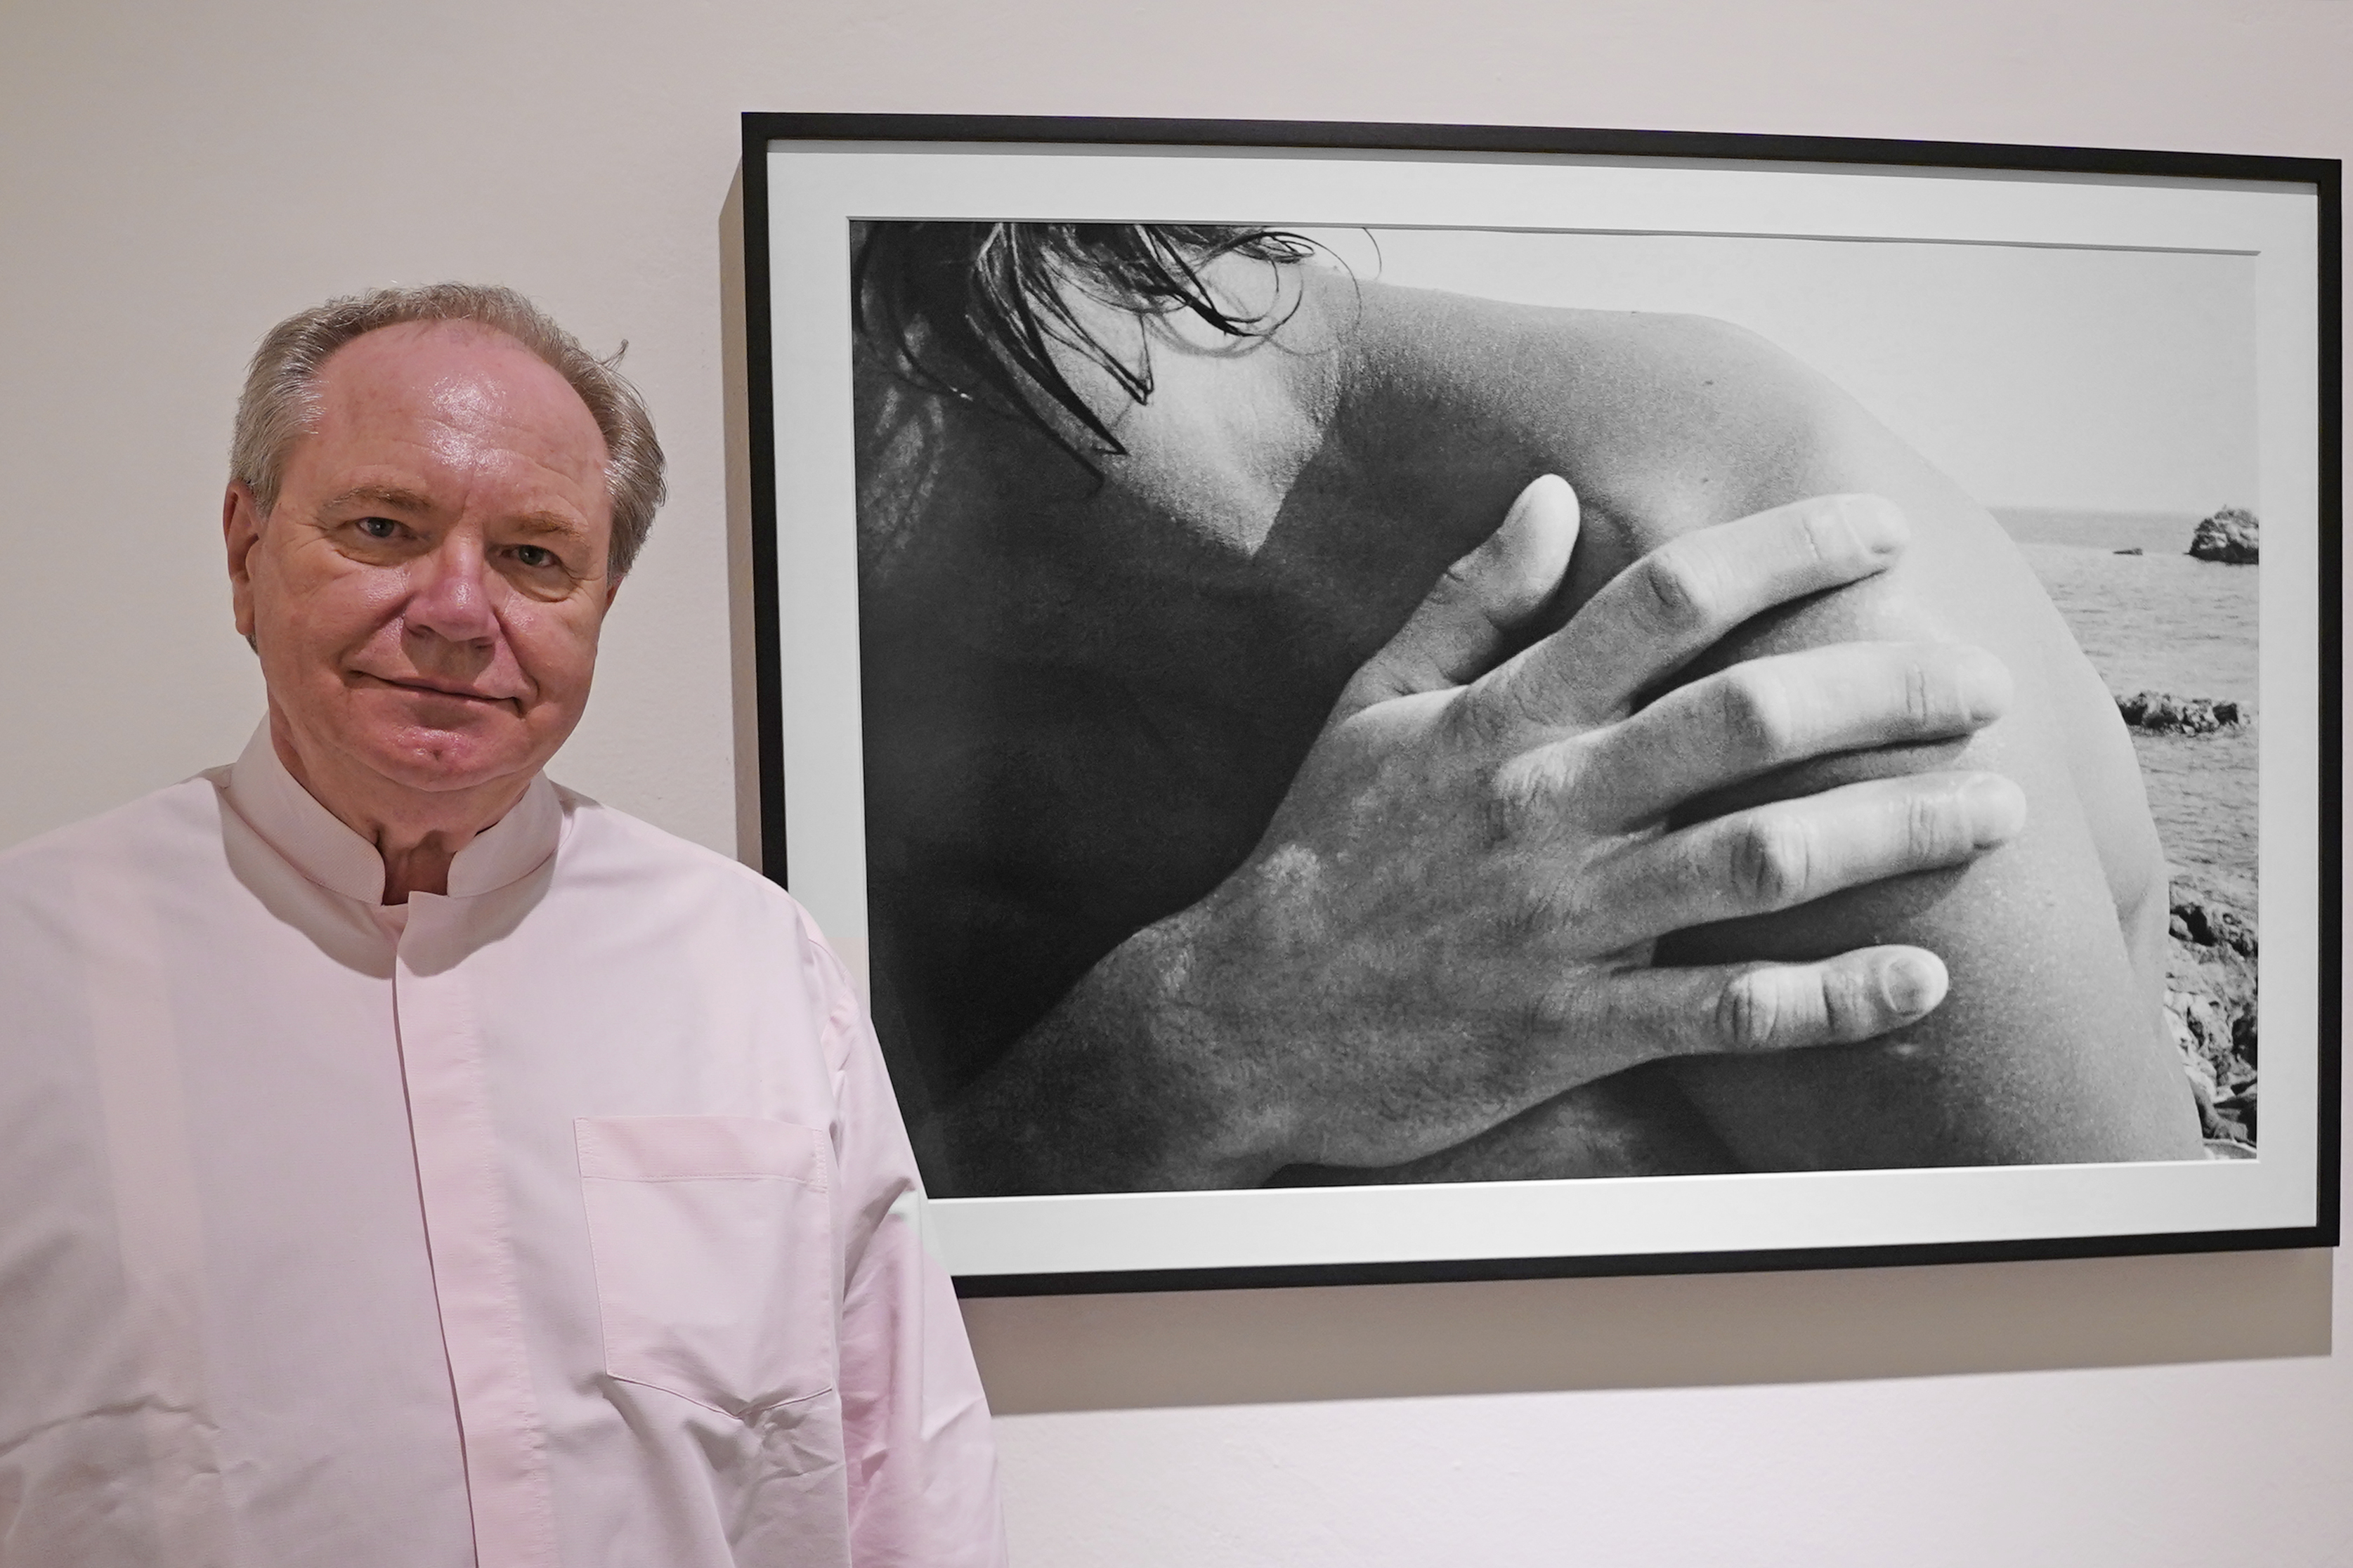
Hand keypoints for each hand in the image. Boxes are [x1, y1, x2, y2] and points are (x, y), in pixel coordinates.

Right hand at [1160, 476, 2024, 1171]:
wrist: (1241, 1019)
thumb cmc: (1316, 852)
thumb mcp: (1371, 706)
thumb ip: (1466, 601)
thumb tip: (1551, 493)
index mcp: (1504, 718)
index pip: (1663, 601)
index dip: (1783, 551)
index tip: (1878, 530)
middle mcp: (1548, 806)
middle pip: (1748, 721)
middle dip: (1886, 688)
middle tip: (1982, 680)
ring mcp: (1566, 921)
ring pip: (1762, 861)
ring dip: (1897, 831)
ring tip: (1998, 810)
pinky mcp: (1573, 1028)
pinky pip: (1727, 1014)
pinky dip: (1833, 1000)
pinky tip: (1923, 981)